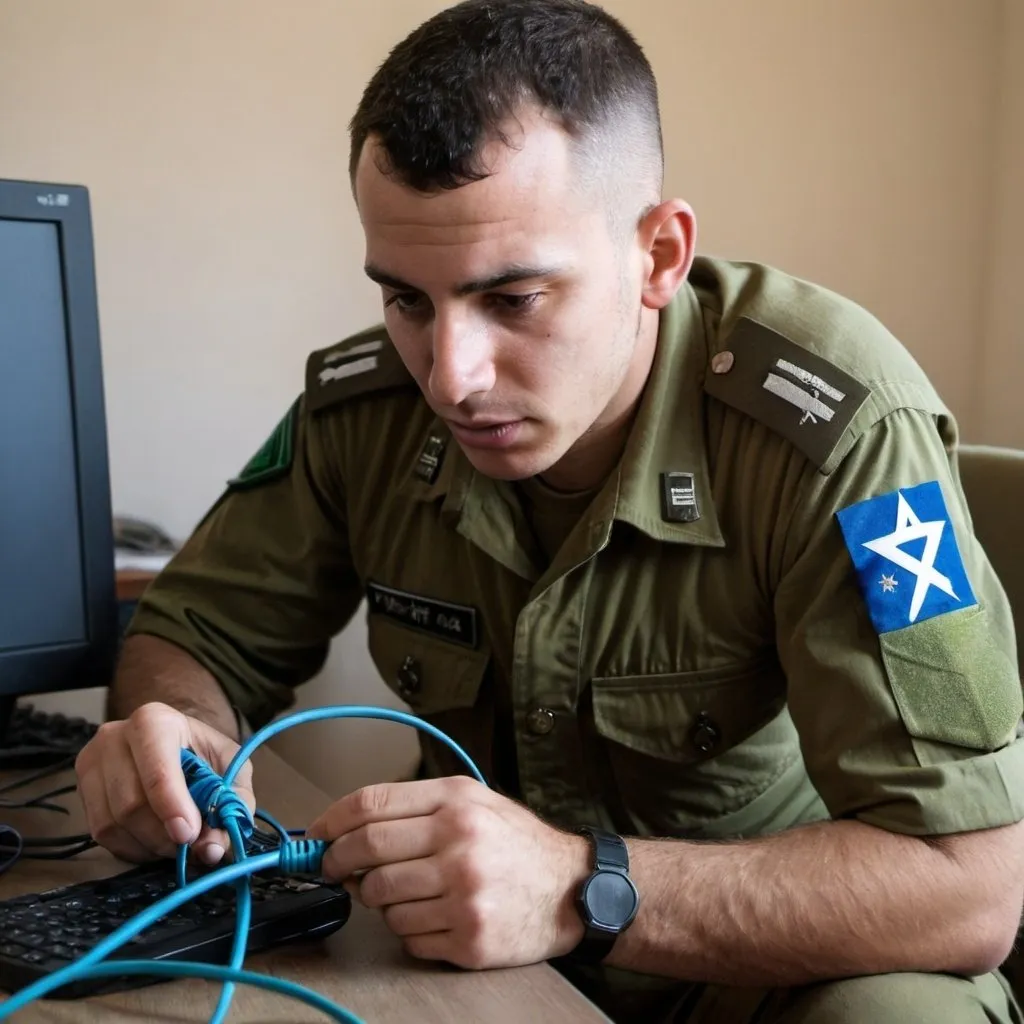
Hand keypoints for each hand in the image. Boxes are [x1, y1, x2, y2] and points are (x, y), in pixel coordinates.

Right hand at [75, 701, 254, 865]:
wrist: (175, 743)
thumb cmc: (203, 754)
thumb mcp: (231, 769)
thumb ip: (231, 804)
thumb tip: (211, 849)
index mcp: (154, 721)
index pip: (157, 769)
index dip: (172, 806)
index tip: (189, 834)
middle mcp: (114, 737)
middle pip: (130, 804)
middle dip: (163, 835)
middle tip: (188, 847)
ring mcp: (91, 763)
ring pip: (112, 823)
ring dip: (148, 846)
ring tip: (174, 844)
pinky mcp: (82, 790)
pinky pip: (100, 834)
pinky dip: (131, 848)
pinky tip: (153, 843)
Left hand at [305, 776, 589, 969]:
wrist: (573, 889)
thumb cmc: (518, 845)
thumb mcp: (476, 801)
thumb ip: (418, 807)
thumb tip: (349, 824)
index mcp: (457, 802)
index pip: (372, 804)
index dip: (332, 820)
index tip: (316, 835)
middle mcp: (459, 843)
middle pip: (367, 851)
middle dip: (339, 862)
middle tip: (337, 869)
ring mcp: (463, 893)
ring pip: (381, 900)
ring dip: (379, 900)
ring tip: (405, 892)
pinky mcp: (468, 937)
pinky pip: (407, 936)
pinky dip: (409, 929)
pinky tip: (432, 915)